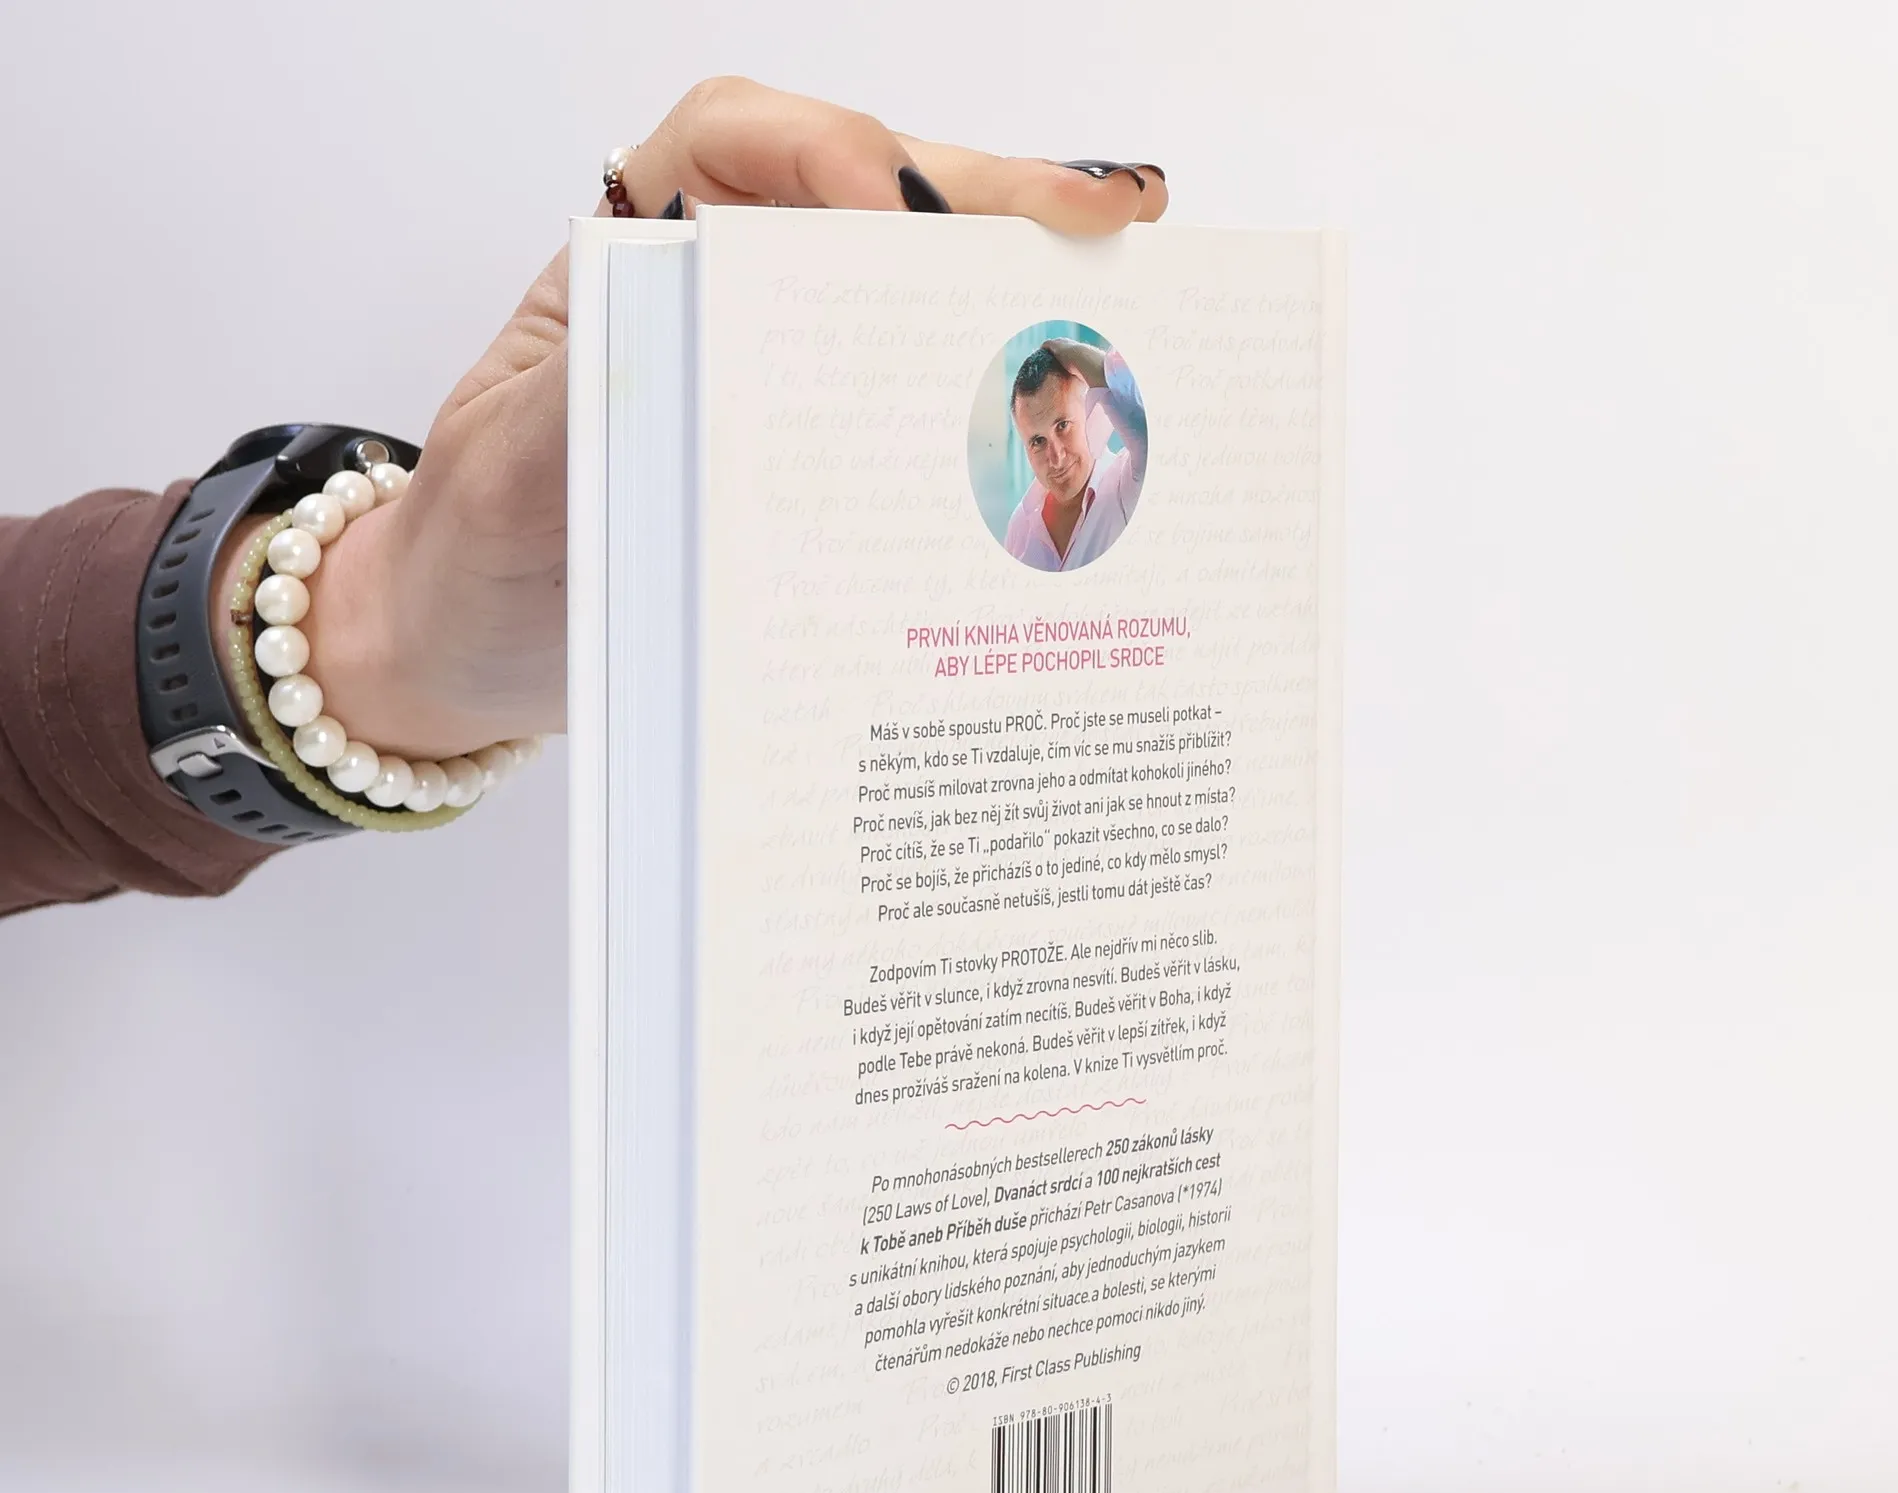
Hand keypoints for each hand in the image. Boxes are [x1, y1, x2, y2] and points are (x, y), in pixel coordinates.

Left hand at [222, 78, 1168, 759]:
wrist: (474, 646)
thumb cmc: (482, 554)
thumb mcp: (516, 476)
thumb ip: (603, 398)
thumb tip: (723, 341)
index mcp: (631, 255)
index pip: (735, 142)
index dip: (829, 158)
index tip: (894, 225)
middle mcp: (714, 280)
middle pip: (860, 192)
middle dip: (984, 196)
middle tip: (1102, 219)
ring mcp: (770, 354)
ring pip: (903, 278)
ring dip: (1007, 276)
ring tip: (1123, 270)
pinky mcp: (808, 433)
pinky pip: (905, 380)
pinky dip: (988, 376)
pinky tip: (1067, 382)